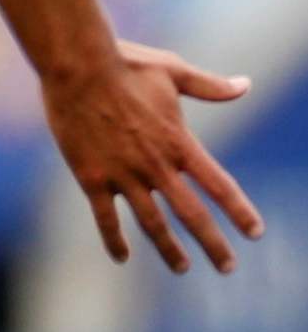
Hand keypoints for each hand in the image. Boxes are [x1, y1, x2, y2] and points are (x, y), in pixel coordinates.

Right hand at [43, 39, 264, 272]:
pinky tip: (121, 257)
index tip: (255, 233)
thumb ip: (210, 86)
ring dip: (170, 249)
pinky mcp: (91, 176)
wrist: (76, 65)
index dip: (240, 212)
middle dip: (214, 245)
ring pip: (152, 223)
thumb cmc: (124, 63)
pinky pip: (105, 217)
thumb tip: (246, 85)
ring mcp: (123, 174)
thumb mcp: (172, 71)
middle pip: (192, 215)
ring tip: (182, 267)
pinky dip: (114, 240)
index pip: (220, 187)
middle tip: (228, 267)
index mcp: (179, 143)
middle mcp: (156, 165)